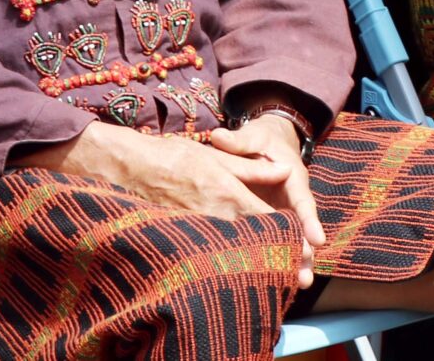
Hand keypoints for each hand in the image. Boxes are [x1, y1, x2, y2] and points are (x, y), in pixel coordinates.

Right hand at [45, 123, 318, 284]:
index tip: (309, 251)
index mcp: (227, 193)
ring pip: (233, 252)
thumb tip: (285, 169)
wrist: (124, 166)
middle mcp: (213, 215)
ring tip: (277, 279)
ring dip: (255, 264)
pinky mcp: (179, 236)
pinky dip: (227, 261)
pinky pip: (208, 253)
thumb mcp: (215, 155)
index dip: (291, 237)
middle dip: (278, 259)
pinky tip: (237, 270)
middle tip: (300, 278)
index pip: (267, 221)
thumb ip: (252, 167)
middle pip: (254, 243)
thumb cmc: (172, 156)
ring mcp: (195, 228)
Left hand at [208, 112, 325, 265]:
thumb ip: (238, 141)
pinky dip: (280, 258)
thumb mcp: (253, 137)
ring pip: (293, 238)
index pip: (303, 201)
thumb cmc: (260, 140)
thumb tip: (218, 137)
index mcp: (292, 177)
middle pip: (302, 227)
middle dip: (306, 252)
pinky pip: (278, 240)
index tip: (318, 240)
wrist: (265, 143)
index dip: (310, 221)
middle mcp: (293, 198)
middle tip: (306, 277)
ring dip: (296, 261)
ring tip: (298, 286)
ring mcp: (284, 211)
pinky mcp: (273, 220)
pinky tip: (275, 280)